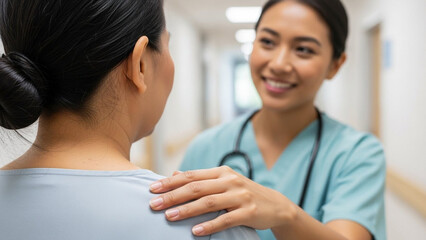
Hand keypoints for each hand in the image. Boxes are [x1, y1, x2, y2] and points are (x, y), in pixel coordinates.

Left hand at [149, 166, 297, 235]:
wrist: (274, 204)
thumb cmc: (242, 193)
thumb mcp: (223, 181)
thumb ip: (200, 178)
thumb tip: (174, 174)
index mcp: (221, 172)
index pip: (191, 175)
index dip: (170, 182)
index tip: (152, 189)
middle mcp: (230, 181)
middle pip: (196, 187)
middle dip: (173, 196)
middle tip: (153, 204)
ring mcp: (240, 196)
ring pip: (208, 202)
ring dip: (187, 210)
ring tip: (168, 217)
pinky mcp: (248, 212)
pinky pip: (226, 220)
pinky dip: (209, 225)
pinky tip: (194, 231)